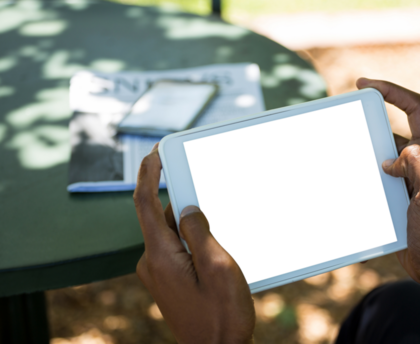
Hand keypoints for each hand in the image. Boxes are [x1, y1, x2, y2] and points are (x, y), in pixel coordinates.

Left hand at [134, 143, 255, 343]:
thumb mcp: (218, 266)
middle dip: (191, 207)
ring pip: (176, 235)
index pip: (144, 202)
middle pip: (166, 217)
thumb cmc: (222, 316)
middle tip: (217, 212)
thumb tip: (189, 207)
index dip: (148, 173)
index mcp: (161, 256)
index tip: (156, 152)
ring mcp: (158, 274)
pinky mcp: (168, 281)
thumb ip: (200, 231)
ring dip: (198, 230)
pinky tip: (218, 258)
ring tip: (224, 250)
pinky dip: (196, 244)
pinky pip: (179, 250)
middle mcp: (152, 263)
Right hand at [356, 78, 419, 285]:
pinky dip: (367, 168)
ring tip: (346, 146)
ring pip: (384, 150)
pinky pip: (380, 172)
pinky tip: (356, 172)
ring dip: (366, 148)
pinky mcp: (401, 191)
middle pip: (395, 126)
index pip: (416, 108)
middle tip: (347, 116)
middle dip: (371, 119)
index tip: (365, 84)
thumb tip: (393, 157)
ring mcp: (412, 176)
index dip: (392, 91)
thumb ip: (418, 165)